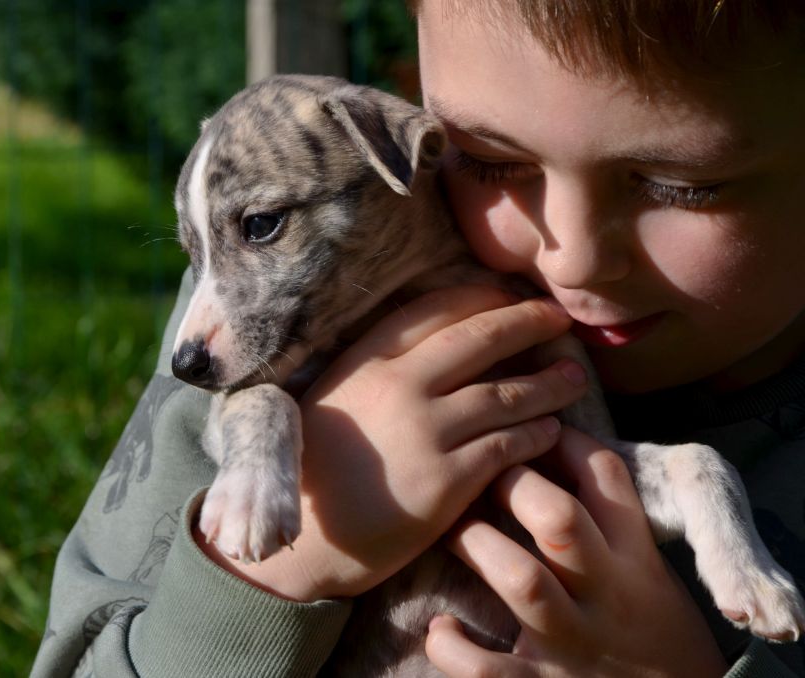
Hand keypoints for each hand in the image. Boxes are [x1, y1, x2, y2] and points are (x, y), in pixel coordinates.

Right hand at [198, 285, 588, 600]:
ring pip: (505, 394)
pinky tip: (551, 431)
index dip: (481, 299)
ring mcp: (424, 432)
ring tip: (573, 377)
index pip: (434, 310)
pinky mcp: (446, 481)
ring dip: (547, 383)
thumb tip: (434, 346)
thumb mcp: (334, 398)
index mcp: (366, 362)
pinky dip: (536, 435)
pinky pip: (507, 447)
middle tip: (559, 319)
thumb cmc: (315, 469)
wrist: (304, 539)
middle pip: (479, 339)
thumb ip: (379, 370)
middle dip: (526, 323)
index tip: (509, 298)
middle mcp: (398, 387)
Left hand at [425, 428, 728, 676]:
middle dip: (513, 483)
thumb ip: (605, 518)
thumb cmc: (648, 627)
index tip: (531, 426)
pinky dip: (452, 646)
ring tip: (451, 532)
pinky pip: (486, 668)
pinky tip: (442, 629)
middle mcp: (606, 594)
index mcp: (634, 558)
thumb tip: (548, 445)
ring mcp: (573, 643)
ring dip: (475, 545)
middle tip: (481, 474)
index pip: (605, 479)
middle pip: (559, 519)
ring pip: (521, 579)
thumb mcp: (645, 569)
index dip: (564, 441)